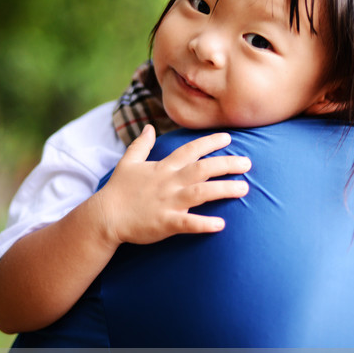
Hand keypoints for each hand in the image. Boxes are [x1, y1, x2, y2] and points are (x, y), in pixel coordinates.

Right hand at [95, 125, 250, 246]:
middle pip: (202, 169)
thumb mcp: (128, 162)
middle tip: (248, 163)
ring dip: (223, 190)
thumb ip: (141, 145)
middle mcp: (168, 182)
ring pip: (200, 192)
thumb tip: (148, 127)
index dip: (210, 143)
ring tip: (244, 189)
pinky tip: (221, 225)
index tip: (229, 138)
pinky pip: (188, 223)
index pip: (190, 150)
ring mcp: (167, 202)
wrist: (104, 217)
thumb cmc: (118, 190)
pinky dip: (204, 224)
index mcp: (163, 168)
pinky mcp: (164, 222)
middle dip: (226, 164)